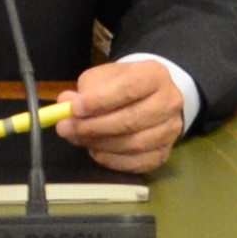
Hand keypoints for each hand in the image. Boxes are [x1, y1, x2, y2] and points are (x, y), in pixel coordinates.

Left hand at [62, 58, 186, 174]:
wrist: (149, 98)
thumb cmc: (122, 85)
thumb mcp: (103, 78)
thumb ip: (85, 90)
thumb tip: (65, 103)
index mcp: (154, 75)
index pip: (129, 88)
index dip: (99, 101)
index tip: (74, 109)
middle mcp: (170, 101)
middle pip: (131, 120)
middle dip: (94, 127)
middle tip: (66, 129)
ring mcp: (171, 130)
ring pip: (134, 144)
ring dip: (100, 144)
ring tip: (78, 139)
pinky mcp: (165, 152)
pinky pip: (138, 163)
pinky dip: (112, 160)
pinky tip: (95, 151)